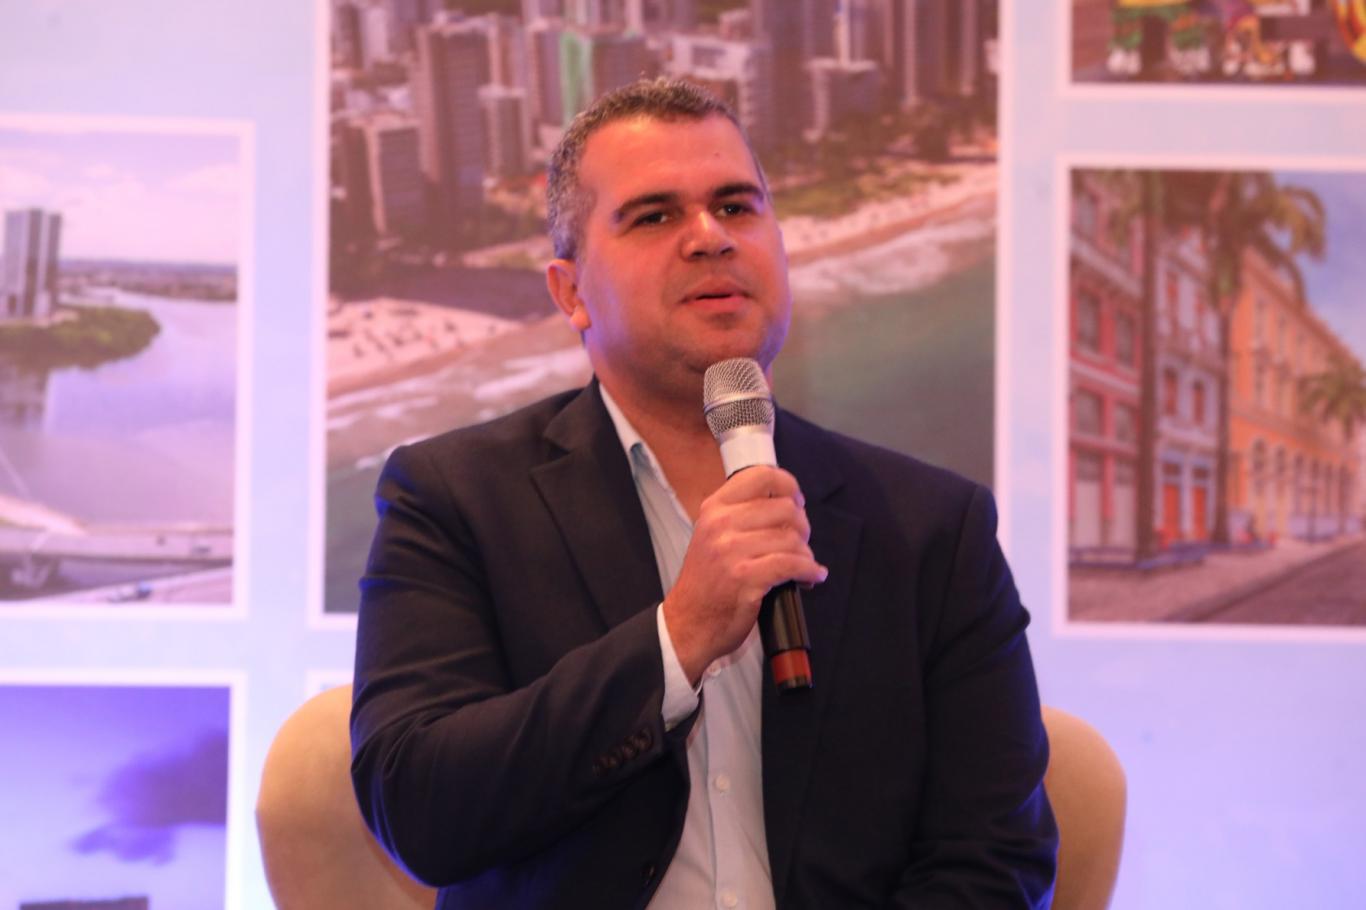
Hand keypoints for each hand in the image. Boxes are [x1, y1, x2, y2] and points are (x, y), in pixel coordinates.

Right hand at [662, 466, 827, 684]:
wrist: (687, 623)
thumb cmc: (705, 582)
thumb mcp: (712, 535)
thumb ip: (741, 515)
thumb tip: (786, 504)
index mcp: (715, 508)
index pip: (761, 476)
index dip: (788, 485)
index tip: (796, 501)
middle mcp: (721, 524)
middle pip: (785, 508)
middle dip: (802, 527)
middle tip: (800, 542)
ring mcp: (732, 551)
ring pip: (792, 539)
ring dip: (806, 554)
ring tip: (803, 565)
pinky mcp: (746, 578)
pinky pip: (792, 565)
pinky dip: (810, 571)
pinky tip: (812, 576)